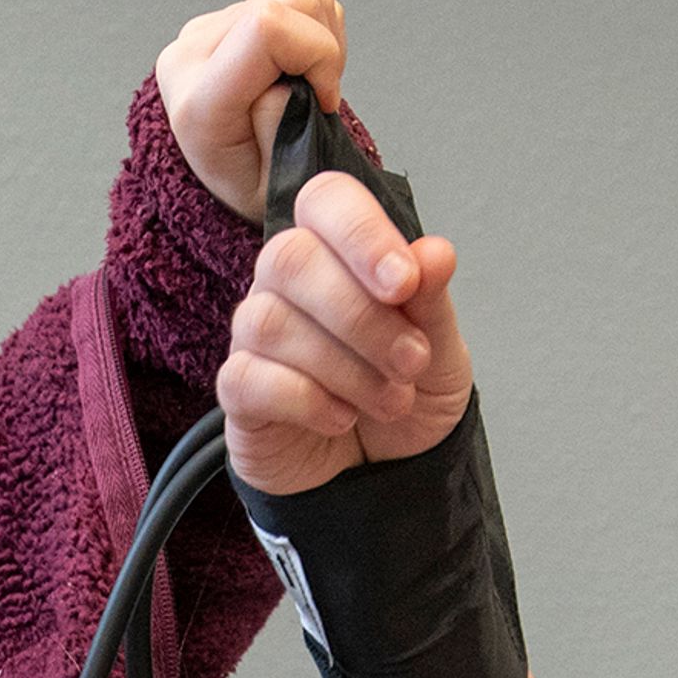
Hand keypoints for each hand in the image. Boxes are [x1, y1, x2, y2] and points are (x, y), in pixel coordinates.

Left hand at [159, 0, 348, 223]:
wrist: (229, 184)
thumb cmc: (253, 192)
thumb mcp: (275, 190)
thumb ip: (280, 130)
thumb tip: (286, 81)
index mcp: (198, 105)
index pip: (267, 29)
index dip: (318, 54)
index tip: (323, 100)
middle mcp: (191, 57)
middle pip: (284, 4)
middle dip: (323, 46)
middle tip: (318, 96)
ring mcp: (203, 33)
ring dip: (318, 35)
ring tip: (309, 84)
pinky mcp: (221, 21)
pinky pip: (286, 0)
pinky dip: (309, 30)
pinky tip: (298, 70)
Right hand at [218, 172, 471, 494]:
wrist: (387, 477)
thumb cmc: (405, 395)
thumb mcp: (440, 352)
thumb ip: (431, 302)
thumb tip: (434, 254)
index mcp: (336, 253)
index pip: (325, 201)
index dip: (361, 232)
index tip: (405, 282)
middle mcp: (285, 283)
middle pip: (291, 258)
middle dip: (362, 316)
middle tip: (411, 361)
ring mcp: (254, 336)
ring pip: (271, 321)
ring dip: (345, 366)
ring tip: (391, 399)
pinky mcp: (238, 392)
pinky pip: (249, 377)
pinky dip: (306, 400)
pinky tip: (341, 417)